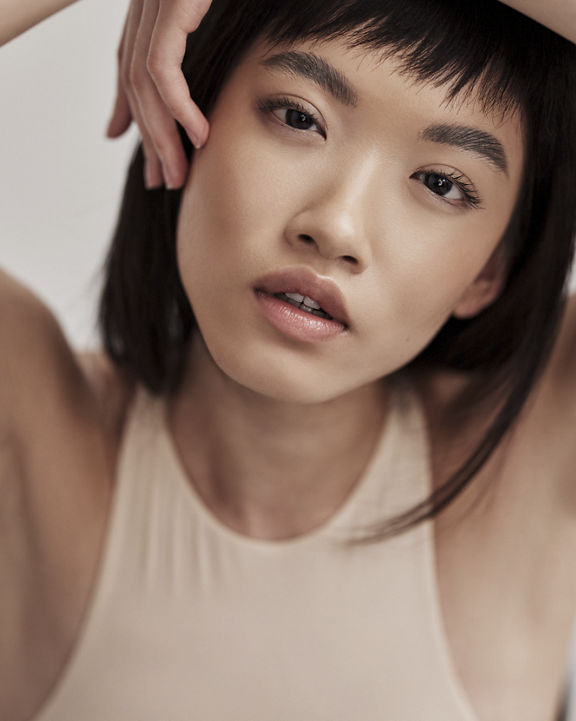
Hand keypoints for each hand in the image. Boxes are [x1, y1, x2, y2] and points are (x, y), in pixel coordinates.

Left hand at [106, 0, 211, 189]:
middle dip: (150, 140)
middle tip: (162, 180)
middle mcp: (142, 7)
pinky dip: (179, 107)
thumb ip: (193, 37)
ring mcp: (151, 5)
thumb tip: (188, 68)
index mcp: (148, 9)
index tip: (147, 157)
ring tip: (178, 173)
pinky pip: (162, 68)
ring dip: (162, 138)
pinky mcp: (169, 4)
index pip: (132, 70)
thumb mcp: (214, 7)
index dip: (136, 117)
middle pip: (136, 86)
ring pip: (144, 85)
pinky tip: (198, 135)